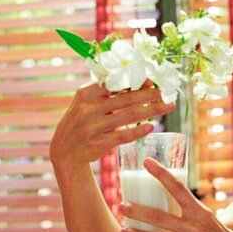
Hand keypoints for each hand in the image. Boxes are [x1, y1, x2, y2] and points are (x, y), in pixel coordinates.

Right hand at [49, 82, 175, 170]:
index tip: (153, 80)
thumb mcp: (86, 103)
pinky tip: (151, 126)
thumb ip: (105, 93)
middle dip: (149, 95)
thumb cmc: (82, 122)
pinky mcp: (99, 143)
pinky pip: (123, 136)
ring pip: (128, 116)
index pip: (114, 83)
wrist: (65, 151)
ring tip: (168, 106)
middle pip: (125, 99)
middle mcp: (88, 109)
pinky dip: (139, 131)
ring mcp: (93, 127)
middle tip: (167, 92)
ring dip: (151, 110)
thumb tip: (139, 83)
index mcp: (85, 94)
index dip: (135, 81)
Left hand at [118, 158, 232, 231]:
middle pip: (157, 216)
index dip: (160, 173)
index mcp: (201, 213)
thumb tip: (177, 208)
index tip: (146, 162)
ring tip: (122, 230)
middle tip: (122, 205)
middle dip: (136, 210)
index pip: (177, 188)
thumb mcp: (214, 222)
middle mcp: (194, 228)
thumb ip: (195, 216)